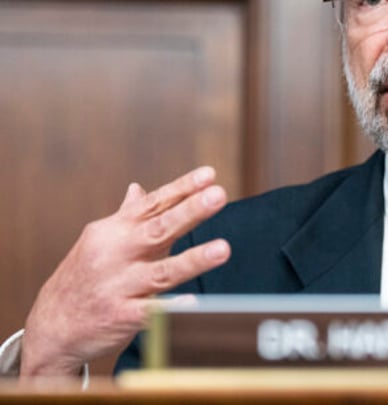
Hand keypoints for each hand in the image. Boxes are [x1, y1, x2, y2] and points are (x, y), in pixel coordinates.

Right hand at [20, 167, 229, 377]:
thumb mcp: (100, 242)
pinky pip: (150, 313)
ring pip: (161, 272)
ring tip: (223, 248)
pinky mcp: (120, 318)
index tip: (209, 174)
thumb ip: (126, 216)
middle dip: (189, 212)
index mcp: (113, 231)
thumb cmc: (85, 277)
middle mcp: (115, 255)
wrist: (51, 326)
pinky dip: (171, 308)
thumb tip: (139, 188)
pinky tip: (193, 303)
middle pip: (158, 229)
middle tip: (218, 194)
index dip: (181, 189)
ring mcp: (117, 287)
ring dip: (192, 260)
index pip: (152, 205)